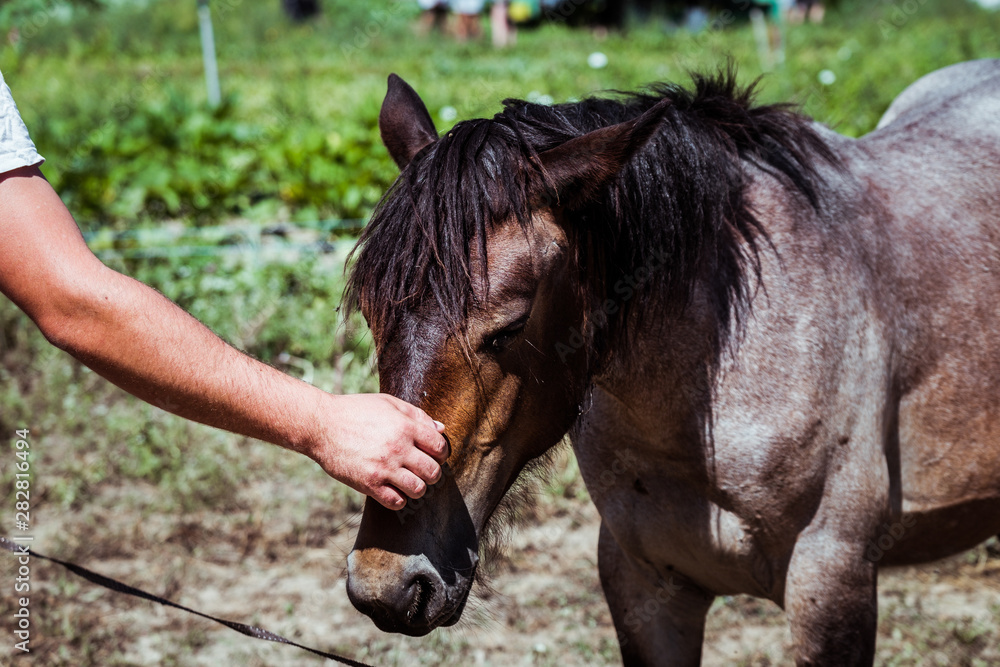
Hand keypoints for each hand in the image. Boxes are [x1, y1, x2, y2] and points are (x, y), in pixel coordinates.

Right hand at [309, 393, 448, 509]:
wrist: (321, 425)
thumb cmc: (356, 411)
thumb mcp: (388, 403)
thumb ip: (416, 415)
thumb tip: (440, 429)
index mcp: (405, 426)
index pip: (440, 447)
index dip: (441, 453)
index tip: (433, 455)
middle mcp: (398, 448)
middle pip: (433, 471)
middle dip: (432, 473)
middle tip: (423, 470)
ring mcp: (384, 467)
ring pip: (418, 489)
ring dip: (417, 487)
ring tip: (408, 481)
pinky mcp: (368, 483)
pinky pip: (396, 502)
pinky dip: (399, 499)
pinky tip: (392, 490)